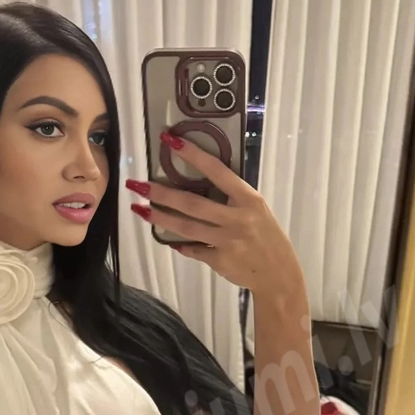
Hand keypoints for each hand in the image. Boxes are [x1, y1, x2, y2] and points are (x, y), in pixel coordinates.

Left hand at [126, 133, 305, 297]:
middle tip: (136, 184)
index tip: (169, 140)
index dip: (192, 154)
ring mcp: (227, 241)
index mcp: (248, 198)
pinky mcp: (220, 261)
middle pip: (192, 203)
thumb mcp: (256, 210)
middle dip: (161, 193)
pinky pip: (194, 250)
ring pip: (186, 227)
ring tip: (139, 209)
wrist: (278, 274)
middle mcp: (237, 218)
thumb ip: (231, 198)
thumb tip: (199, 186)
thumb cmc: (266, 236)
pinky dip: (180, 245)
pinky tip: (167, 239)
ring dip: (160, 218)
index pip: (216, 170)